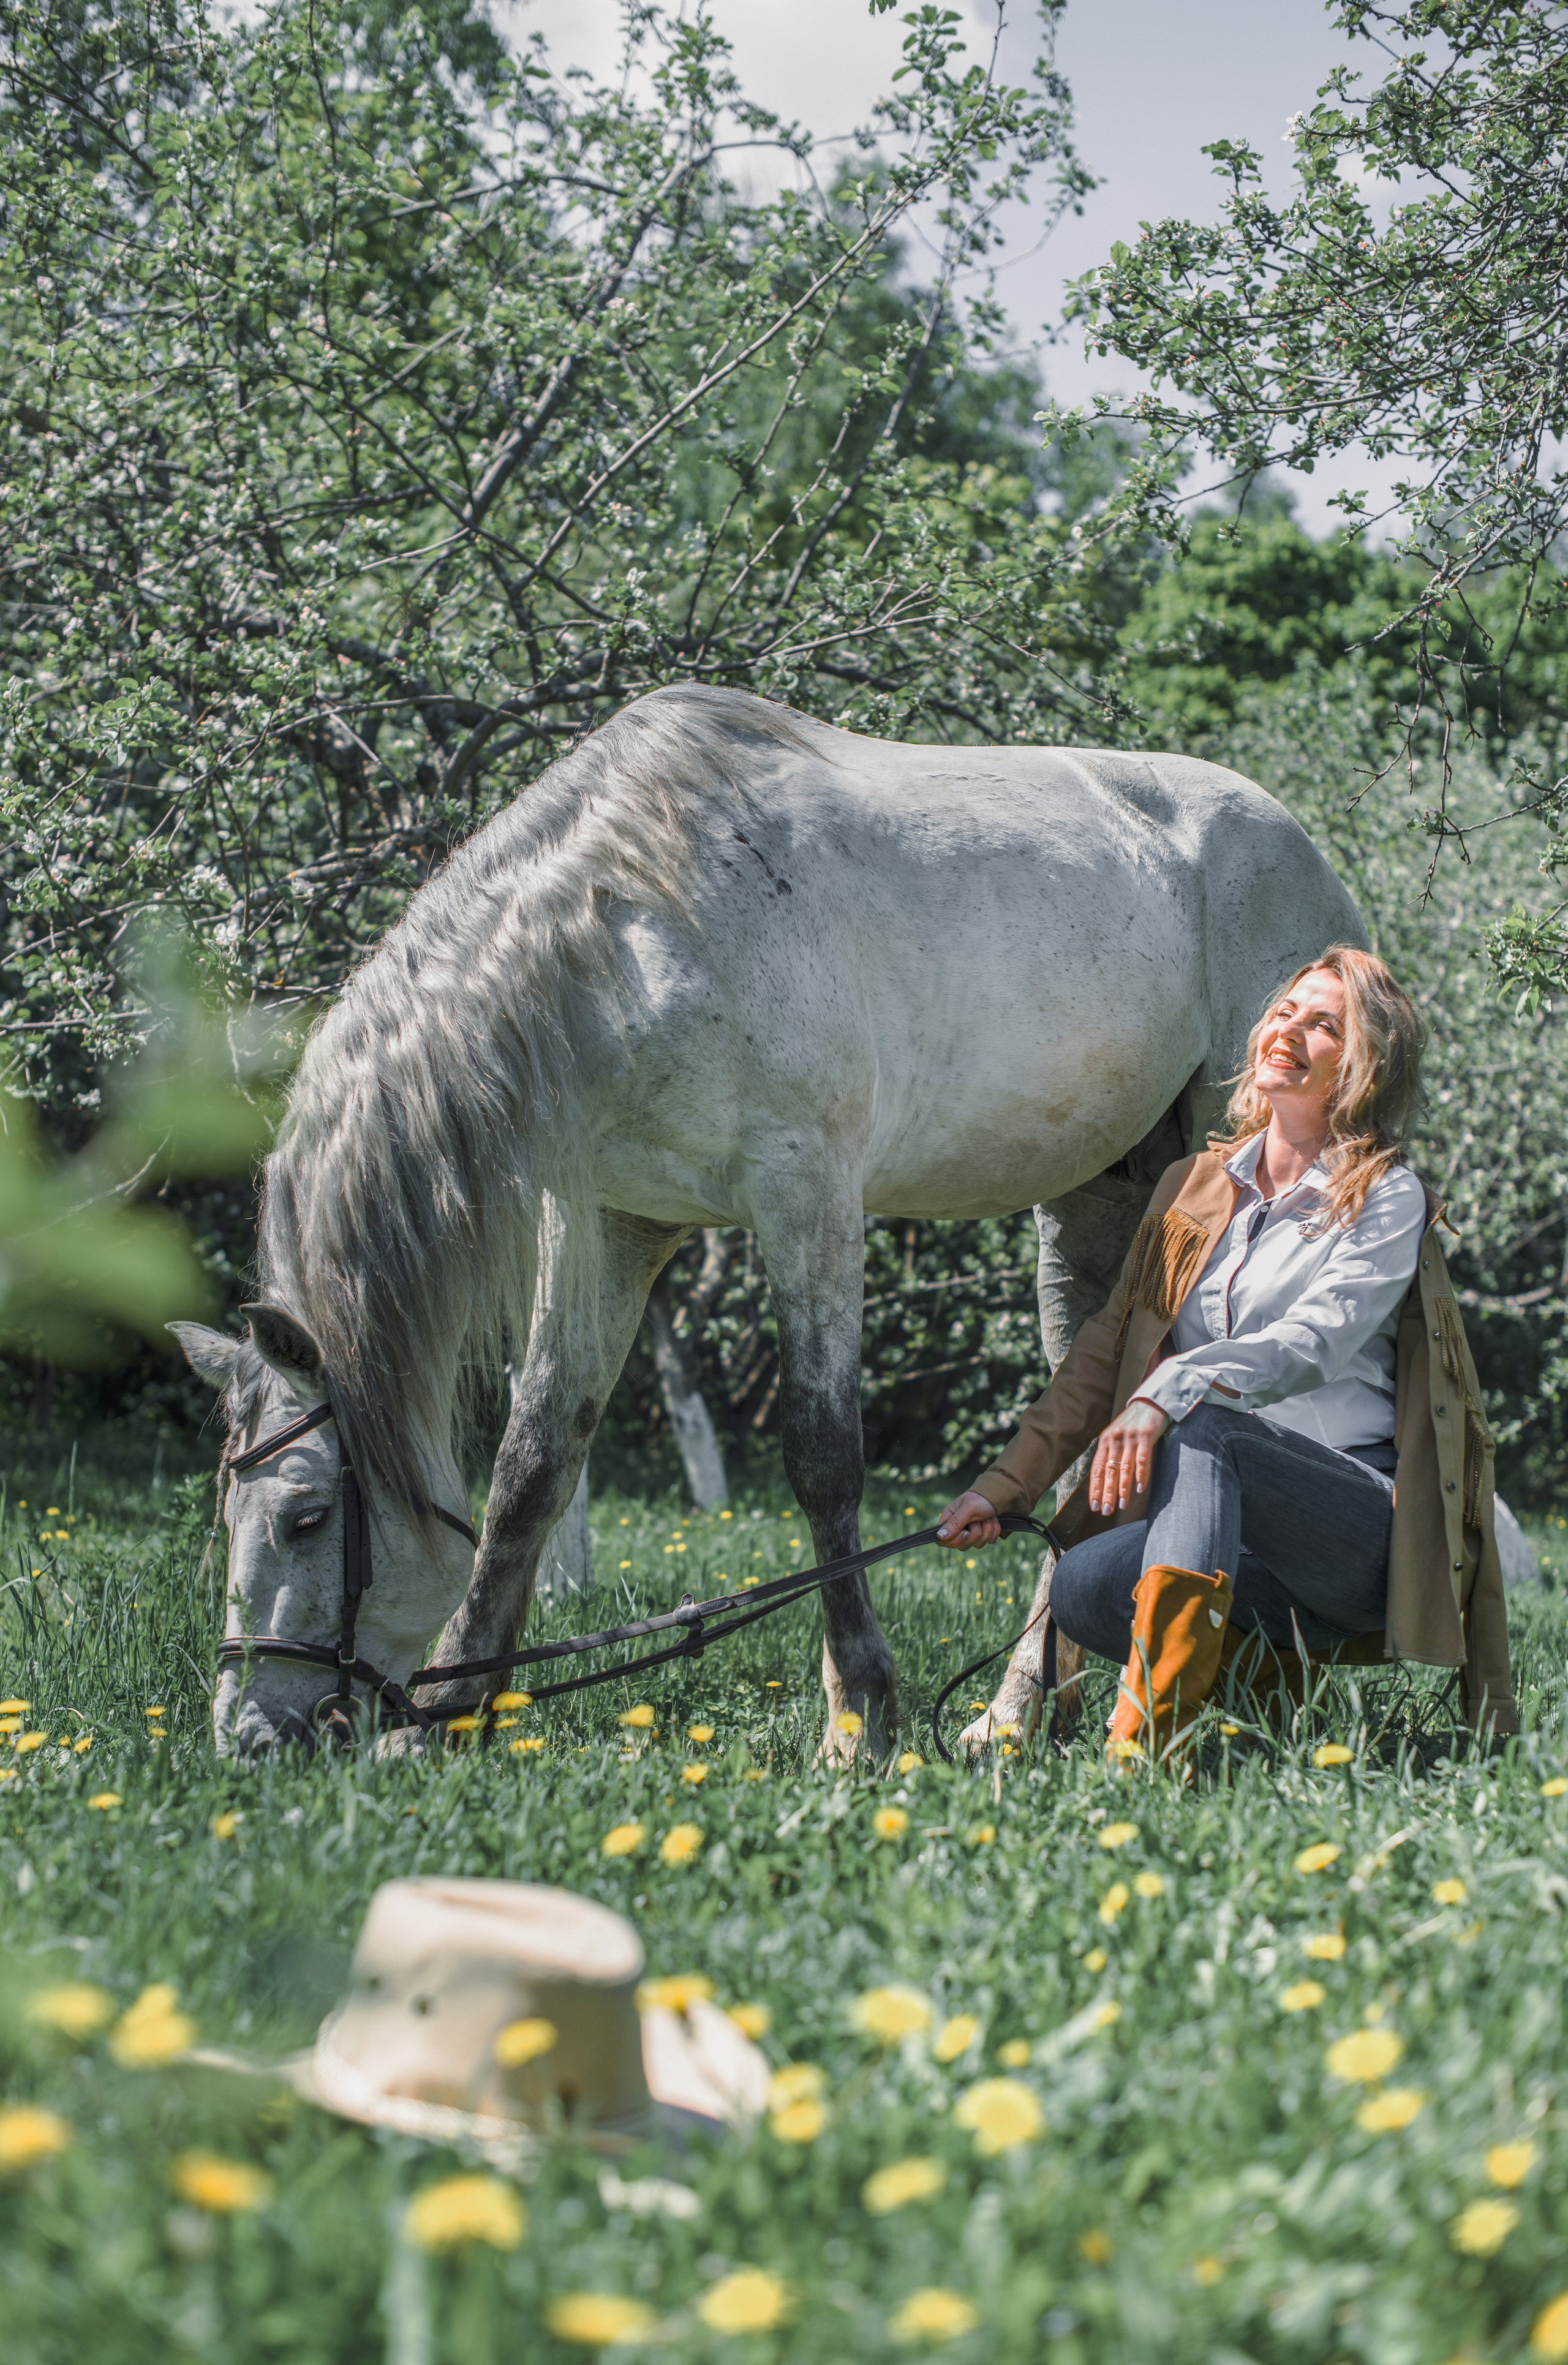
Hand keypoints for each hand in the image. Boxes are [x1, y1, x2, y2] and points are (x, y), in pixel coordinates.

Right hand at [935, 1490, 1000, 1547]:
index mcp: (948, 1521)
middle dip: (975, 1533)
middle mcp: (957, 1530)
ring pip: (978, 1545)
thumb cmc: (978, 1499)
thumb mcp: (967, 1508)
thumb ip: (954, 1523)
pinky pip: (990, 1541)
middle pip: (962, 1546)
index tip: (966, 1532)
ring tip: (986, 1517)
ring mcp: (970, 1535)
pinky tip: (992, 1520)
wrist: (994, 1496)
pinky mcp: (983, 1537)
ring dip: (987, 1529)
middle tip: (978, 1519)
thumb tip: (939, 1536)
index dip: (955, 1540)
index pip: (942, 1541)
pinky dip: (994, 1530)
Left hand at [1088, 1398, 1169, 1514]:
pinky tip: (1139, 1489)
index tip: (1094, 1506)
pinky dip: (1141, 1475)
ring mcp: (1130, 1437)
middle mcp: (1115, 1440)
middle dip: (1107, 1493)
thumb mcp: (1117, 1437)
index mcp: (1105, 1442)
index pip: (1096, 1469)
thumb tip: (1105, 1481)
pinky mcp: (1146, 1435)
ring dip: (1123, 1488)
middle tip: (1106, 1511)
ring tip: (1122, 1506)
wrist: (1150, 1402)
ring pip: (1124, 1467)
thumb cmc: (1132, 1424)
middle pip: (1109, 1471)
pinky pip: (1142, 1458)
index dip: (1095, 1488)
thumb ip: (1111, 1455)